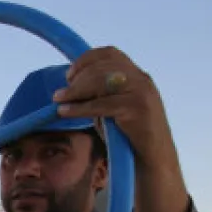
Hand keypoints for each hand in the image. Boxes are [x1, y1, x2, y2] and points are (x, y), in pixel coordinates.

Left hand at [51, 47, 190, 211]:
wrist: (153, 159)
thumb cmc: (130, 135)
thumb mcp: (114, 108)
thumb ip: (100, 94)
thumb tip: (71, 88)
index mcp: (137, 75)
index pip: (110, 53)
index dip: (87, 59)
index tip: (69, 73)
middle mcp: (141, 79)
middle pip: (103, 66)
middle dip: (78, 77)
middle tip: (60, 92)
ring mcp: (141, 93)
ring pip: (101, 81)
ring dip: (75, 90)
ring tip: (58, 100)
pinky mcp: (137, 109)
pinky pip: (102, 104)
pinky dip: (80, 107)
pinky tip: (65, 112)